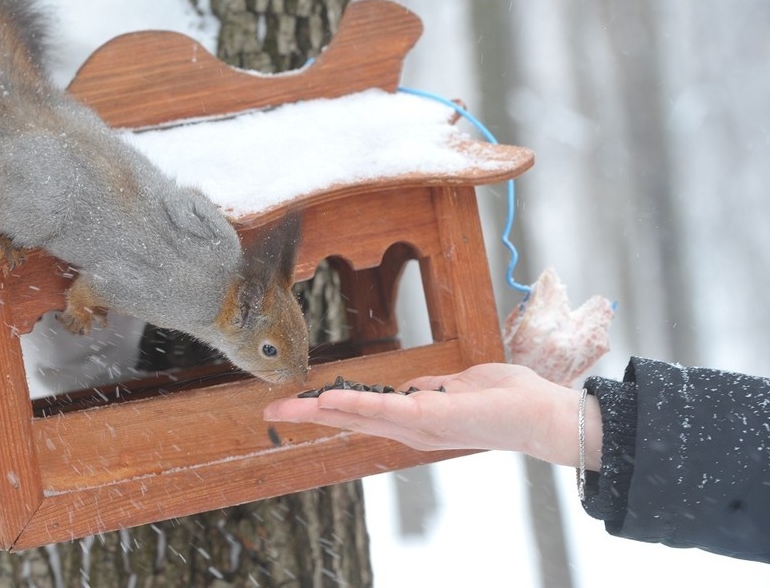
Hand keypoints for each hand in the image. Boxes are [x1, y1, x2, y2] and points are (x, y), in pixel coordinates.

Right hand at [264, 363, 601, 468]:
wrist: (542, 413)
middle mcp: (411, 429)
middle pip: (350, 420)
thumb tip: (412, 387)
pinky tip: (327, 399)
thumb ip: (432, 388)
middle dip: (310, 416)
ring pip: (358, 416)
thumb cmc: (507, 398)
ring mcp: (418, 426)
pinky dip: (353, 404)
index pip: (363, 413)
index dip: (329, 409)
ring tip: (286, 408)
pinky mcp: (429, 418)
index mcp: (416, 419)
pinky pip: (384, 408)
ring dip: (320, 411)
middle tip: (273, 412)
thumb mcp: (461, 387)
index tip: (299, 404)